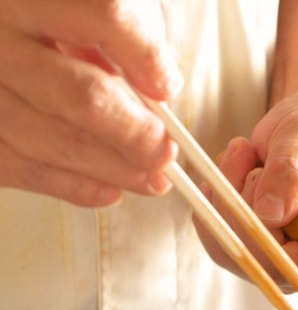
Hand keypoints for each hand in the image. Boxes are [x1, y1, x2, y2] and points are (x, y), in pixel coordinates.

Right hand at [0, 0, 181, 205]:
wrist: (4, 22)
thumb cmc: (53, 12)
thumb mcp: (91, 0)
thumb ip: (128, 31)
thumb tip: (158, 85)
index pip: (106, 16)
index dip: (147, 58)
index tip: (167, 88)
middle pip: (83, 96)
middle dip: (137, 135)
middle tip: (165, 151)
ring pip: (54, 141)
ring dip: (114, 169)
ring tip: (151, 177)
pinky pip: (19, 166)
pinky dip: (72, 186)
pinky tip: (108, 189)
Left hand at [202, 88, 297, 308]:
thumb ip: (294, 170)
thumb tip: (272, 213)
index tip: (283, 230)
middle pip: (290, 277)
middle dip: (256, 225)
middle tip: (250, 165)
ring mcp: (297, 261)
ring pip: (249, 263)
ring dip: (231, 208)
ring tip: (243, 155)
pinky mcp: (264, 254)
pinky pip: (225, 249)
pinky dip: (216, 208)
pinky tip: (231, 171)